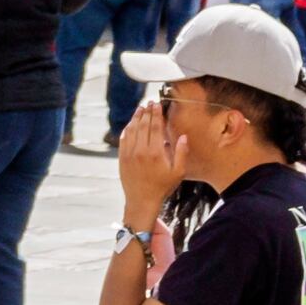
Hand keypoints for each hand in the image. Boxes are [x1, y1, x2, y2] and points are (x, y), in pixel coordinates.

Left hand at [116, 98, 187, 217]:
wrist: (142, 201)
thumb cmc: (162, 187)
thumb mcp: (178, 172)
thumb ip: (181, 153)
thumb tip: (183, 136)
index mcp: (156, 152)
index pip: (156, 127)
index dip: (157, 114)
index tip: (157, 105)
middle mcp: (141, 150)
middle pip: (143, 125)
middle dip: (147, 112)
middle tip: (150, 103)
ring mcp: (129, 153)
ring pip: (132, 130)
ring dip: (136, 118)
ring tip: (140, 109)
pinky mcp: (122, 158)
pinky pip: (124, 139)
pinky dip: (127, 129)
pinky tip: (131, 124)